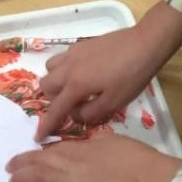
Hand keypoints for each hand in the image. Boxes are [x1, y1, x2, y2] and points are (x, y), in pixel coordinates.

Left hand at [7, 133, 181, 181]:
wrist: (149, 181)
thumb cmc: (138, 159)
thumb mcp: (116, 141)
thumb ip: (99, 141)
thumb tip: (93, 140)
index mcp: (83, 147)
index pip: (55, 148)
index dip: (40, 151)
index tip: (30, 153)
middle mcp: (73, 163)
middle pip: (42, 161)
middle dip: (23, 162)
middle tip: (10, 165)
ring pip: (41, 178)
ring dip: (24, 178)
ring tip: (12, 181)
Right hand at [36, 1, 181, 140]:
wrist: (144, 44)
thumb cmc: (132, 76)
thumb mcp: (114, 102)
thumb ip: (90, 113)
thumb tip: (75, 114)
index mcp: (76, 85)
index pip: (55, 109)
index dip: (46, 125)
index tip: (37, 137)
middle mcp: (68, 68)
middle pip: (46, 86)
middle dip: (52, 99)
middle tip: (69, 105)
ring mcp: (73, 53)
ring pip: (50, 68)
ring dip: (56, 81)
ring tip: (74, 88)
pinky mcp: (81, 44)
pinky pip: (62, 58)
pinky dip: (64, 68)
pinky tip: (83, 72)